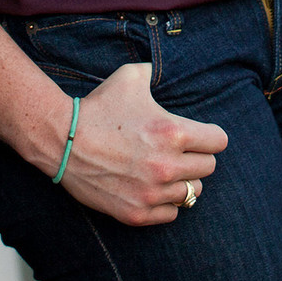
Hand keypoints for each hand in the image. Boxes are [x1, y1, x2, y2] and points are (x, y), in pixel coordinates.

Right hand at [56, 61, 226, 226]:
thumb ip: (156, 71)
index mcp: (173, 132)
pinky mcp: (137, 212)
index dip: (210, 136)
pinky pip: (172, 214)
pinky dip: (166, 203)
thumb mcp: (131, 77)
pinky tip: (154, 189)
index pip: (219, 142)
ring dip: (183, 181)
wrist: (62, 140)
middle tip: (178, 152)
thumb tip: (167, 66)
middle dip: (196, 157)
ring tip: (166, 171)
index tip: (198, 136)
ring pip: (192, 193)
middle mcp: (167, 165)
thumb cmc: (98, 107)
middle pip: (208, 168)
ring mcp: (152, 192)